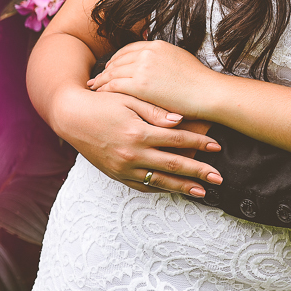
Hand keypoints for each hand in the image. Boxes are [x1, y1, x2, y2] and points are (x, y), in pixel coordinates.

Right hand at [53, 85, 222, 196]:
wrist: (71, 117)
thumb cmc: (102, 103)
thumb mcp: (129, 99)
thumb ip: (155, 111)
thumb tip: (179, 120)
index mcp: (138, 133)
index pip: (177, 140)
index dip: (199, 143)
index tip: (217, 146)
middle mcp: (131, 154)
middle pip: (173, 165)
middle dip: (199, 172)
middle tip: (218, 178)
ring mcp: (123, 168)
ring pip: (159, 181)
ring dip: (183, 187)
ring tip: (202, 192)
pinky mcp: (116, 175)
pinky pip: (141, 186)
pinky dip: (159, 189)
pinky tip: (174, 190)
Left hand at [87, 39, 217, 119]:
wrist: (208, 92)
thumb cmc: (199, 81)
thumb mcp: (180, 59)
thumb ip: (164, 57)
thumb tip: (156, 62)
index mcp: (157, 45)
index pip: (128, 49)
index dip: (116, 59)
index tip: (110, 67)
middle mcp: (148, 53)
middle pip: (118, 60)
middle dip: (105, 70)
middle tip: (96, 79)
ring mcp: (143, 68)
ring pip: (113, 72)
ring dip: (101, 81)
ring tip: (93, 88)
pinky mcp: (140, 85)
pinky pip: (114, 86)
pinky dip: (104, 90)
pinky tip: (100, 96)